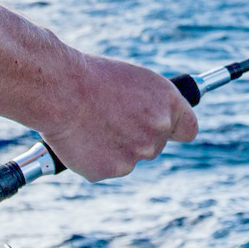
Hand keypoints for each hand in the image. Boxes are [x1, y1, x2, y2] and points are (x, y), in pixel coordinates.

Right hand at [37, 54, 198, 180]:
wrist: (60, 90)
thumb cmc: (92, 77)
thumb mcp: (134, 80)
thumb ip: (151, 104)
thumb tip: (156, 119)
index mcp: (168, 105)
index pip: (188, 129)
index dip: (175, 130)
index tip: (167, 130)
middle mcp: (157, 132)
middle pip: (155, 145)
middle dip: (136, 136)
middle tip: (111, 118)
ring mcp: (135, 155)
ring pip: (128, 157)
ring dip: (114, 147)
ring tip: (91, 124)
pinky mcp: (110, 171)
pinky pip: (104, 168)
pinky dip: (93, 158)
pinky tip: (80, 137)